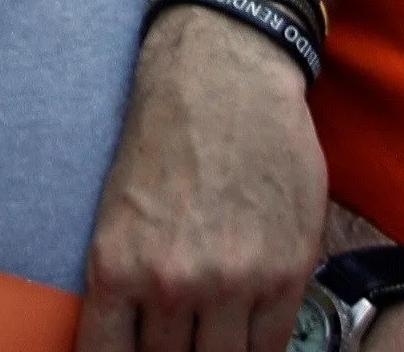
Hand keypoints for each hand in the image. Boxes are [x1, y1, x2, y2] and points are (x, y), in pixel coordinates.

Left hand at [77, 6, 324, 351]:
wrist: (223, 78)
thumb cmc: (162, 137)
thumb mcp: (118, 211)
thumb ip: (126, 279)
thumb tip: (132, 332)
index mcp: (116, 265)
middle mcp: (173, 283)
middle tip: (177, 341)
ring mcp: (235, 281)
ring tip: (210, 338)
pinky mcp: (288, 271)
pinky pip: (273, 344)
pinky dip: (260, 348)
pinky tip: (248, 339)